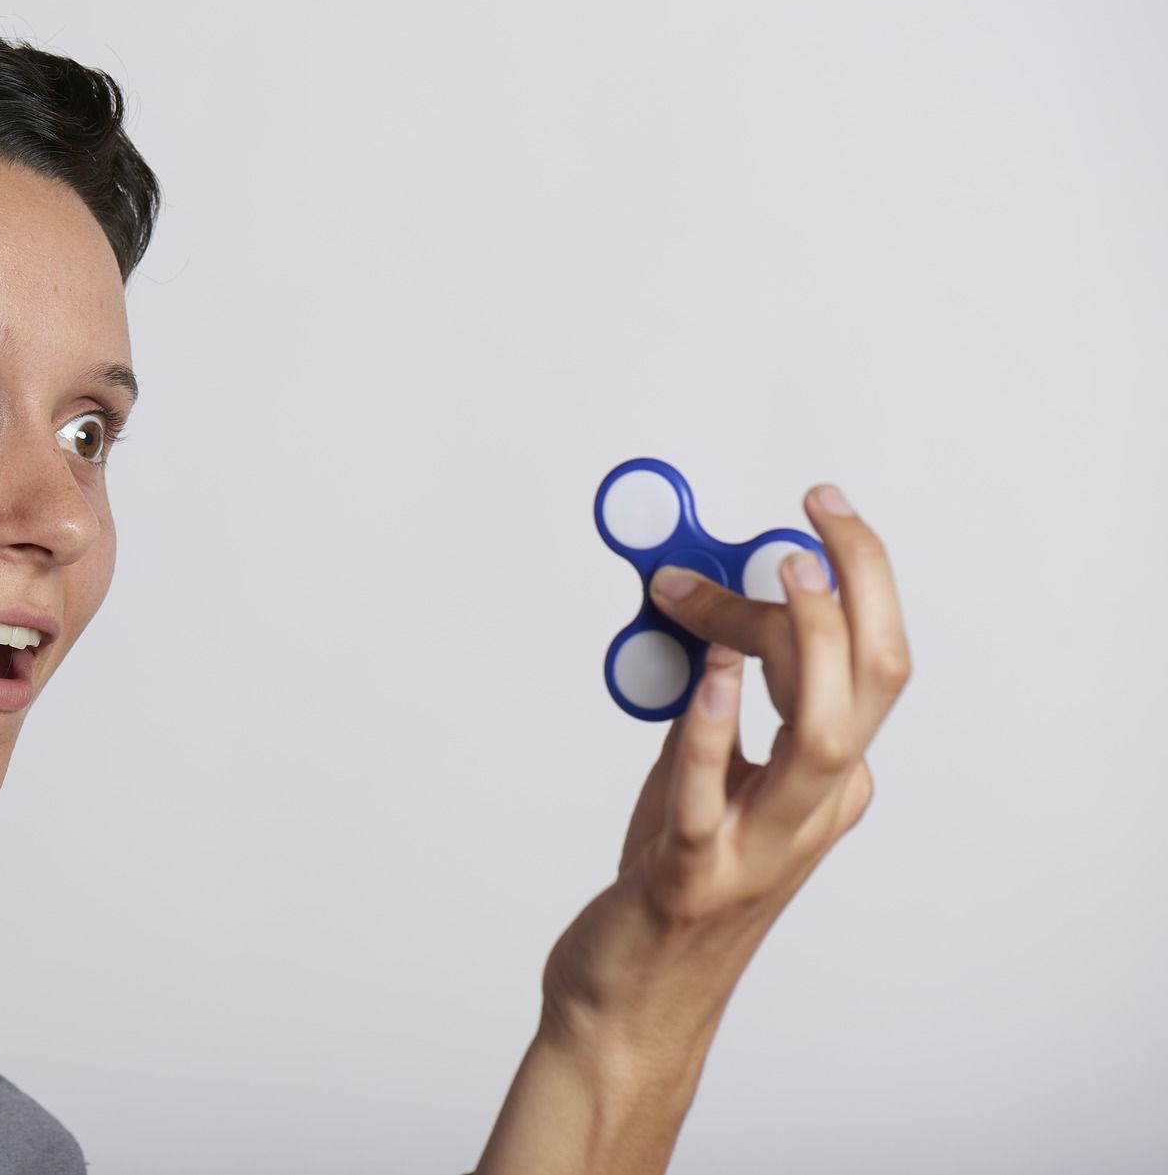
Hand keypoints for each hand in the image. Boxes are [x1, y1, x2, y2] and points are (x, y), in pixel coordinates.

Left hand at [539, 484, 912, 1056]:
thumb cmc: (675, 882)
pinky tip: (708, 674)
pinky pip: (711, 797)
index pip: (870, 661)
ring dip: (808, 645)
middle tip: (816, 511)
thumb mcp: (703, 775)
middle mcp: (814, 810)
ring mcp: (760, 846)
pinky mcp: (692, 876)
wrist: (635, 998)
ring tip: (787, 572)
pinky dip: (714, 729)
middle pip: (873, 684)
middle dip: (858, 585)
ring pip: (823, 740)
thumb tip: (695, 603)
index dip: (849, 576)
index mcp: (827, 782)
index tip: (806, 512)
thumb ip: (710, 700)